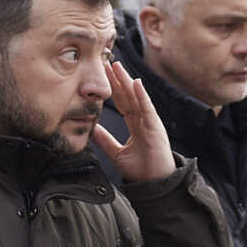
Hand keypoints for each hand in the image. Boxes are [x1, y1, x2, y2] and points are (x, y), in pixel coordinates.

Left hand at [92, 65, 176, 183]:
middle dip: (117, 79)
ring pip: (137, 97)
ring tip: (118, 66)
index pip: (122, 101)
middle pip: (128, 95)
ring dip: (127, 81)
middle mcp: (143, 120)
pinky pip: (148, 108)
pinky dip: (142, 95)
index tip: (102, 74)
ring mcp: (150, 122)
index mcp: (135, 124)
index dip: (112, 88)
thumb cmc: (141, 170)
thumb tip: (90, 129)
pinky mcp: (156, 128)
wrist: (155, 184)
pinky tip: (136, 83)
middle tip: (106, 62)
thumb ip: (105, 141)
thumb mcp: (117, 153)